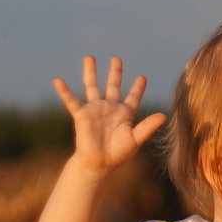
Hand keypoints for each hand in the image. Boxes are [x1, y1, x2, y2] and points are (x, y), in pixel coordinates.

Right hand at [53, 55, 166, 172]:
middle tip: (116, 59)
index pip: (133, 97)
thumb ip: (148, 126)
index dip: (138, 88)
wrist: (100, 163)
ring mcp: (95, 110)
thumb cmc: (118, 154)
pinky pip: (72, 101)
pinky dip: (64, 91)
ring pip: (92, 87)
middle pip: (112, 86)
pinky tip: (57, 80)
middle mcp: (110, 108)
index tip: (142, 77)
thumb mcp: (136, 139)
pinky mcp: (81, 115)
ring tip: (89, 57)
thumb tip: (164, 115)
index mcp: (124, 114)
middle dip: (115, 73)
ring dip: (90, 72)